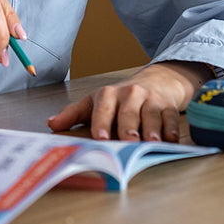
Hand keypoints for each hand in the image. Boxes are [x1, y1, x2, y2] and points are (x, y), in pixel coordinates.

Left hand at [46, 61, 209, 141]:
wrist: (156, 81)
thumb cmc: (121, 98)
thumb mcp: (95, 102)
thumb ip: (74, 114)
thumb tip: (51, 123)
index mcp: (108, 95)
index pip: (103, 107)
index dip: (102, 121)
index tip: (101, 137)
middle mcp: (130, 94)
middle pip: (129, 112)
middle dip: (129, 126)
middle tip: (129, 141)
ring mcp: (151, 99)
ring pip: (151, 114)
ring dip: (152, 129)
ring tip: (151, 142)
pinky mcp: (168, 106)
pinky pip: (171, 117)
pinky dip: (172, 129)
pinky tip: (171, 139)